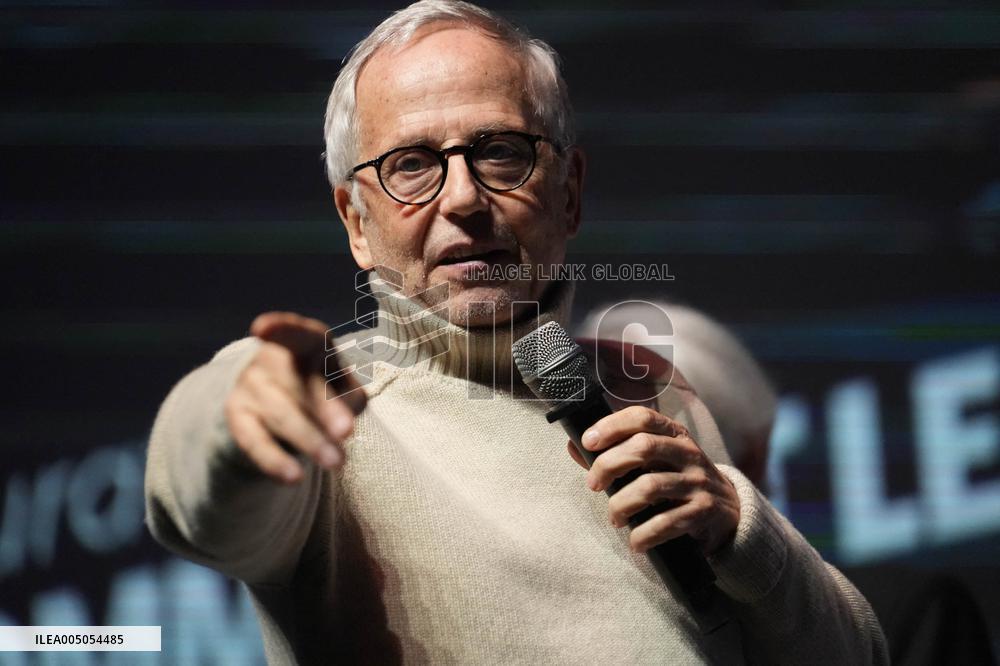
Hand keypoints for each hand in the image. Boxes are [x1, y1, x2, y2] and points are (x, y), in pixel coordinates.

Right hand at [223, 311, 366, 483]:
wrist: (278, 404)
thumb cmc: (321, 388)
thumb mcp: (343, 389)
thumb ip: (349, 400)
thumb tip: (342, 426)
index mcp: (303, 343)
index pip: (294, 333)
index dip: (280, 328)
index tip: (261, 328)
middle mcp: (270, 360)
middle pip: (298, 383)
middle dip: (324, 408)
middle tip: (347, 432)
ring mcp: (250, 387)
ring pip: (281, 415)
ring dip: (310, 440)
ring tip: (337, 462)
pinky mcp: (237, 418)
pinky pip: (255, 442)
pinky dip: (275, 460)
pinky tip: (293, 477)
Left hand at [566, 405, 738, 554]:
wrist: (729, 512)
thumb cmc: (678, 481)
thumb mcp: (654, 462)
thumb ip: (616, 454)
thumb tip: (574, 447)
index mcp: (673, 434)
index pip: (642, 417)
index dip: (612, 425)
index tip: (588, 442)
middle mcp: (688, 453)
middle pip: (643, 448)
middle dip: (608, 465)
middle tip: (593, 485)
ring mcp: (699, 482)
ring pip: (650, 487)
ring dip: (621, 505)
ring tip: (614, 517)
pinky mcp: (704, 511)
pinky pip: (667, 522)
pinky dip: (643, 535)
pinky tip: (635, 541)